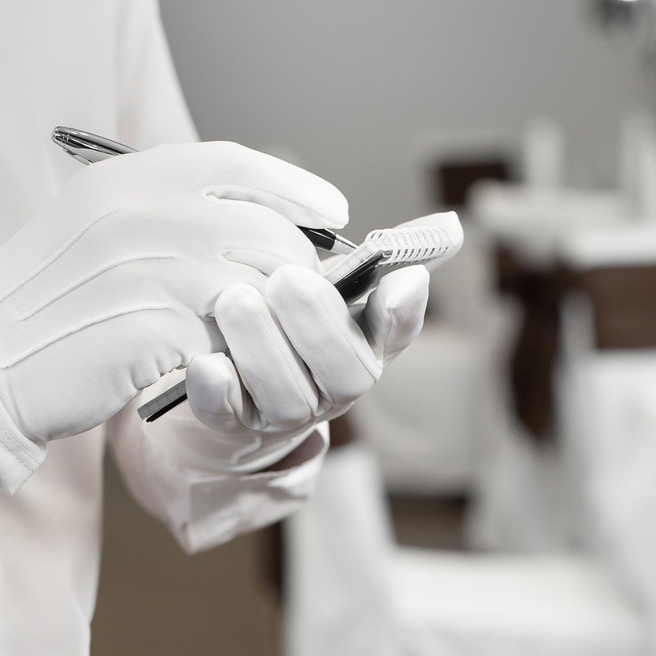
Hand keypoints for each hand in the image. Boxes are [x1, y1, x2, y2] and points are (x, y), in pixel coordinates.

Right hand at [0, 142, 345, 490]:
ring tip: (271, 338)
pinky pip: (226, 342)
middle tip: (310, 296)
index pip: (235, 163)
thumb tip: (254, 219)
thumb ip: (167, 211)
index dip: (294, 187)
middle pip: (263, 230)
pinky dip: (240, 357)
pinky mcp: (149, 332)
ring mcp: (146, 272)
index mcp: (127, 178)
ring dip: (274, 320)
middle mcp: (140, 214)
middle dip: (299, 267)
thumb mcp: (98, 225)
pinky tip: (233, 366)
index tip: (333, 210)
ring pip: (255, 290)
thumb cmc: (45, 300)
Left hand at [169, 262, 428, 459]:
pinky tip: (207, 363)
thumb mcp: (328, 285)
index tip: (403, 279)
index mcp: (363, 346)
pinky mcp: (232, 426)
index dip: (401, 313)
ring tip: (235, 301)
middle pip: (344, 371)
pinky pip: (228, 417)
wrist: (227, 383)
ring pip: (287, 396)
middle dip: (317, 324)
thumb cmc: (286, 320)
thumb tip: (448, 229)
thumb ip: (370, 260)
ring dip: (263, 349)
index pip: (396, 333)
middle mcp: (333, 387)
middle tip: (288, 278)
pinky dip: (218, 393)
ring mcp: (284, 412)